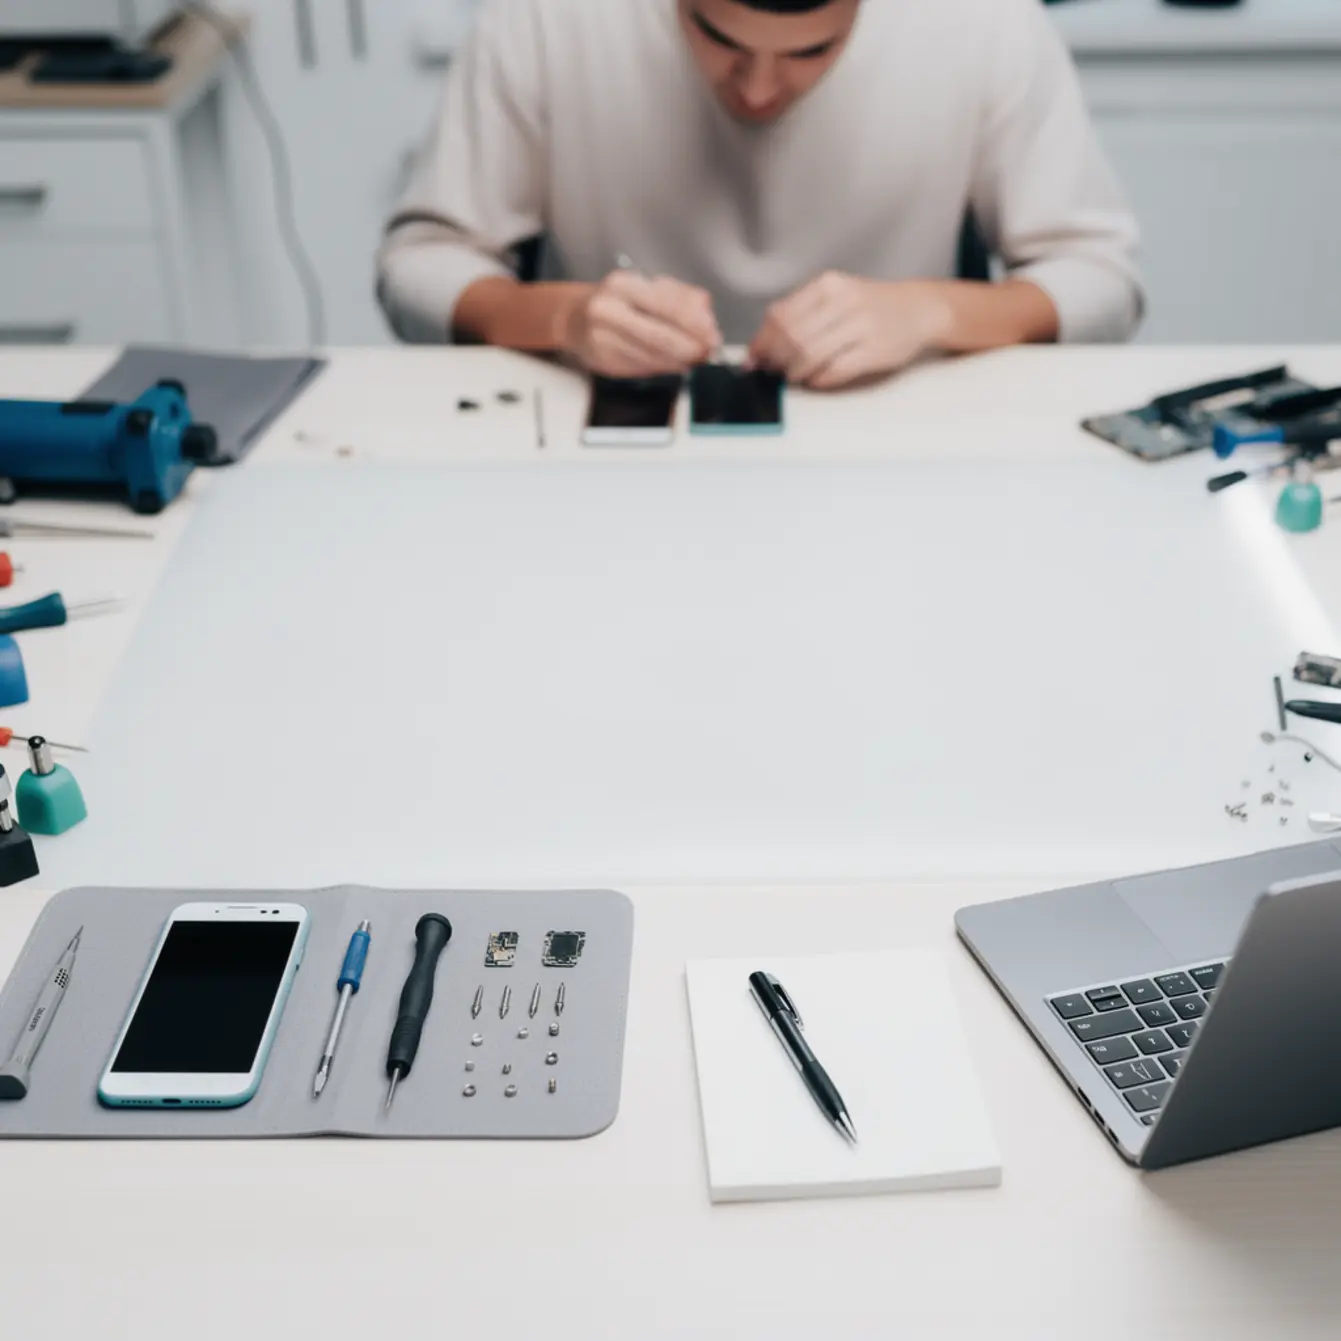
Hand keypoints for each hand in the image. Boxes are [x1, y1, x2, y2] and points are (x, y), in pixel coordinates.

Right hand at [562, 270, 720, 377]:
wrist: (574, 318)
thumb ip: (677, 296)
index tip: (713, 332)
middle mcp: (608, 311)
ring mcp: (603, 339)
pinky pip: (642, 367)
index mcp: (622, 285)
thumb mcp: (645, 287)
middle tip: (708, 351)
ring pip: (652, 356)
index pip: (664, 304)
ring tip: (696, 359)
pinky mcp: (604, 362)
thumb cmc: (618, 301)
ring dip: (680, 361)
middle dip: (690, 346)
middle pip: (658, 335)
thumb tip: (705, 312)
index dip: (692, 321)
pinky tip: (676, 364)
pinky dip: (664, 367)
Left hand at [749, 274, 953, 389]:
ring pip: (810, 355)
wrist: (919, 309)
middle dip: (775, 359)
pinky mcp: (873, 351)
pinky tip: (815, 380)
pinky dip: (819, 380)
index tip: (754, 357)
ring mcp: (860, 327)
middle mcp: (844, 302)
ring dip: (794, 372)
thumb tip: (764, 339)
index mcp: (829, 285)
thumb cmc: (871, 305)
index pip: (781, 315)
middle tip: (770, 370)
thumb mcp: (836, 294)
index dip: (762, 341)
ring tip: (792, 376)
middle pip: (792, 337)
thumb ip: (802, 311)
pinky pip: (835, 370)